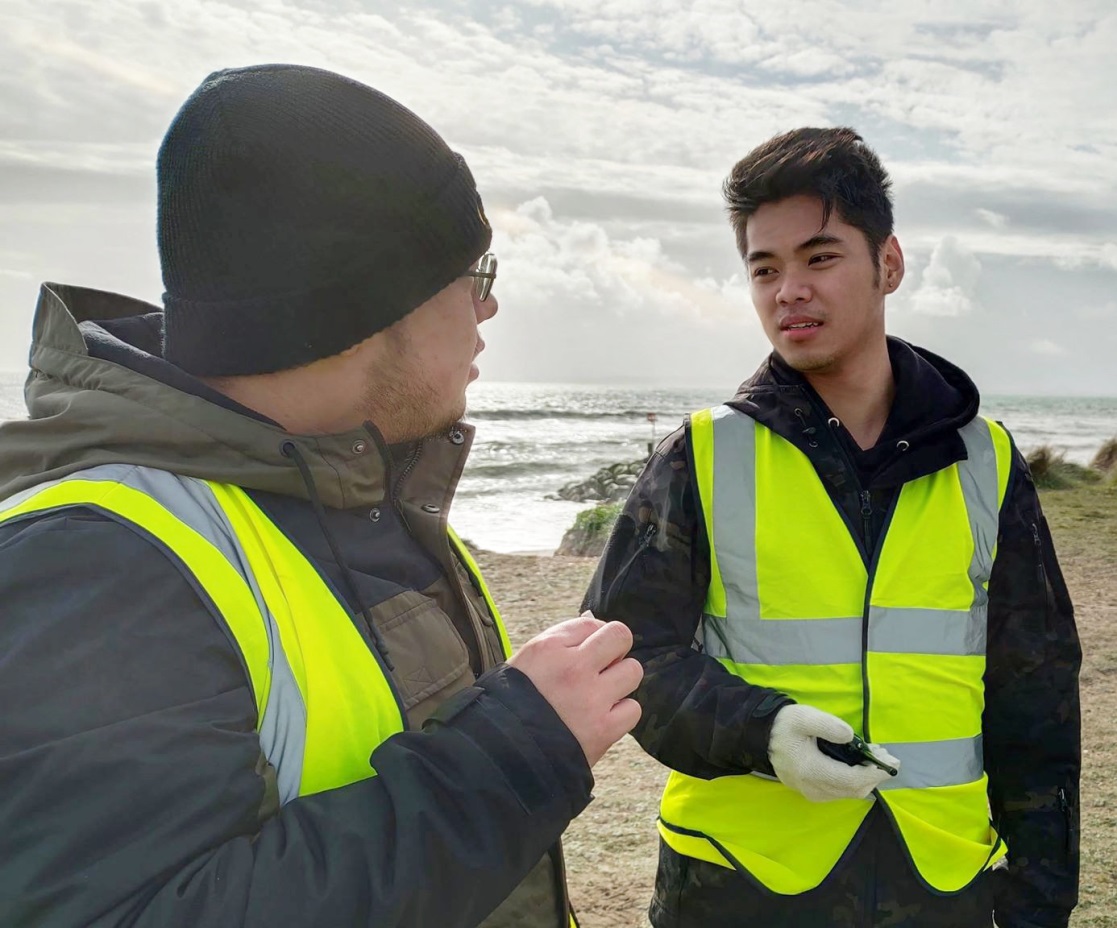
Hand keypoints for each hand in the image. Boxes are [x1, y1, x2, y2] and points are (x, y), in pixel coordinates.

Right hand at [508, 612, 641, 766]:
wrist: (502, 755)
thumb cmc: (512, 704)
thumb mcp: (525, 662)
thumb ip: (560, 642)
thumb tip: (596, 624)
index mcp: (547, 648)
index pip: (590, 623)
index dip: (592, 637)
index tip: (585, 652)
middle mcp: (573, 668)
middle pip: (620, 636)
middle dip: (615, 648)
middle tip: (604, 665)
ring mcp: (591, 698)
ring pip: (633, 670)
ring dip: (620, 681)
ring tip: (601, 694)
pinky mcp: (604, 729)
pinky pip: (633, 708)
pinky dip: (621, 713)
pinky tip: (603, 717)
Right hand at [768, 704, 899, 801]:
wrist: (761, 737)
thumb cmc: (784, 725)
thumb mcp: (804, 717)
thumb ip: (828, 725)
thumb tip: (851, 737)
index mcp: (811, 770)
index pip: (852, 779)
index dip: (875, 772)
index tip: (891, 760)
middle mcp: (813, 788)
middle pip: (854, 790)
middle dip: (874, 775)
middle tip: (885, 756)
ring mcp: (812, 793)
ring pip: (849, 793)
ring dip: (866, 778)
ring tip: (874, 757)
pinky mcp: (812, 793)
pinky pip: (840, 792)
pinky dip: (854, 781)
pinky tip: (858, 765)